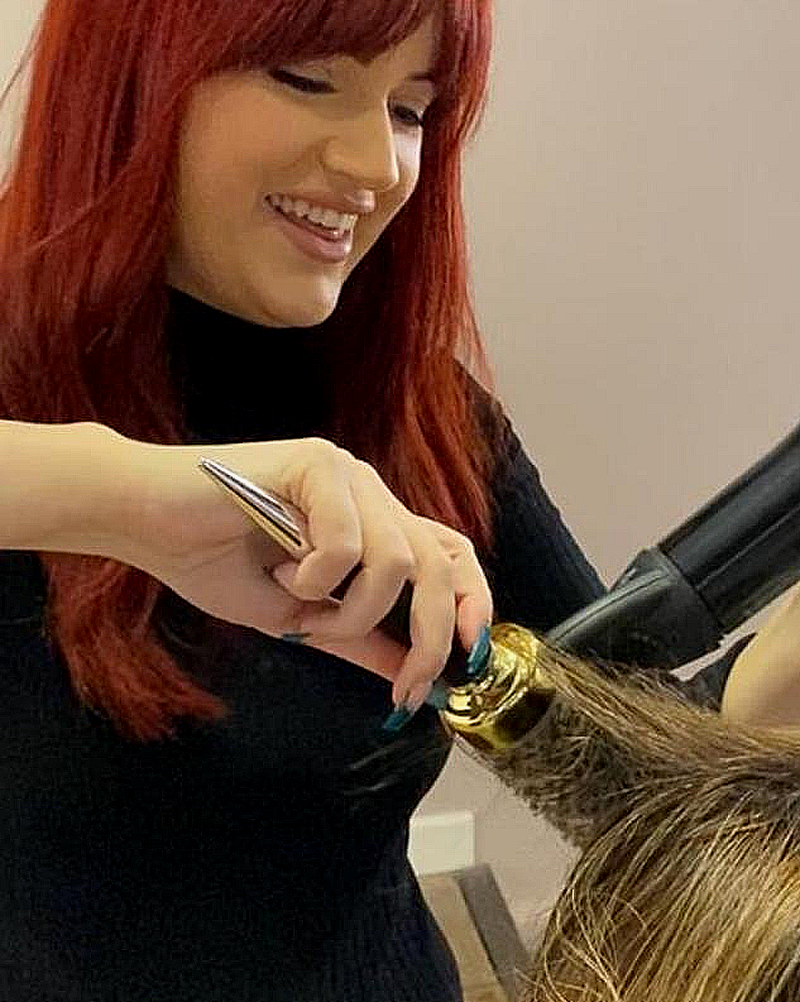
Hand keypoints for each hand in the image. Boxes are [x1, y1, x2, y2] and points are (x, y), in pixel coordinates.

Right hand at [112, 433, 492, 709]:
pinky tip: (277, 564)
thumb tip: (406, 673)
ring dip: (347, 607)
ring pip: (393, 560)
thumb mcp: (296, 617)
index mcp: (371, 520)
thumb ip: (354, 637)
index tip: (469, 661)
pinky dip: (313, 575)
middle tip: (403, 685)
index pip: (449, 553)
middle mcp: (369, 492)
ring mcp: (347, 473)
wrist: (147, 520)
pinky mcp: (317, 462)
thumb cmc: (212, 559)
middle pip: (435, 565)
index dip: (473, 602)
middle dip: (429, 636)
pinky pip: (347, 542)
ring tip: (297, 599)